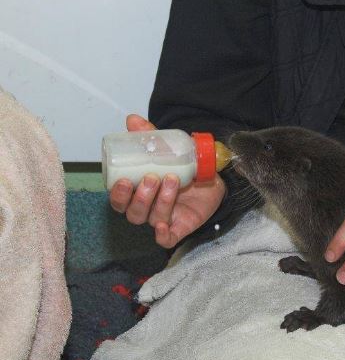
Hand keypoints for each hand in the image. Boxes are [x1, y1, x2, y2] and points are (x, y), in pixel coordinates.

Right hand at [108, 114, 225, 247]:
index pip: (118, 199)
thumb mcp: (168, 148)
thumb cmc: (183, 166)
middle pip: (132, 212)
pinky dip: (162, 235)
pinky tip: (163, 226)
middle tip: (152, 178)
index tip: (122, 180)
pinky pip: (166, 239)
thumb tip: (132, 120)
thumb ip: (151, 136)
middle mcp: (147, 208)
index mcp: (138, 191)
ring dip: (160, 201)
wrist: (213, 176)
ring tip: (173, 180)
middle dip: (139, 196)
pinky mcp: (179, 227)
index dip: (117, 193)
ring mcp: (162, 219)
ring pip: (151, 218)